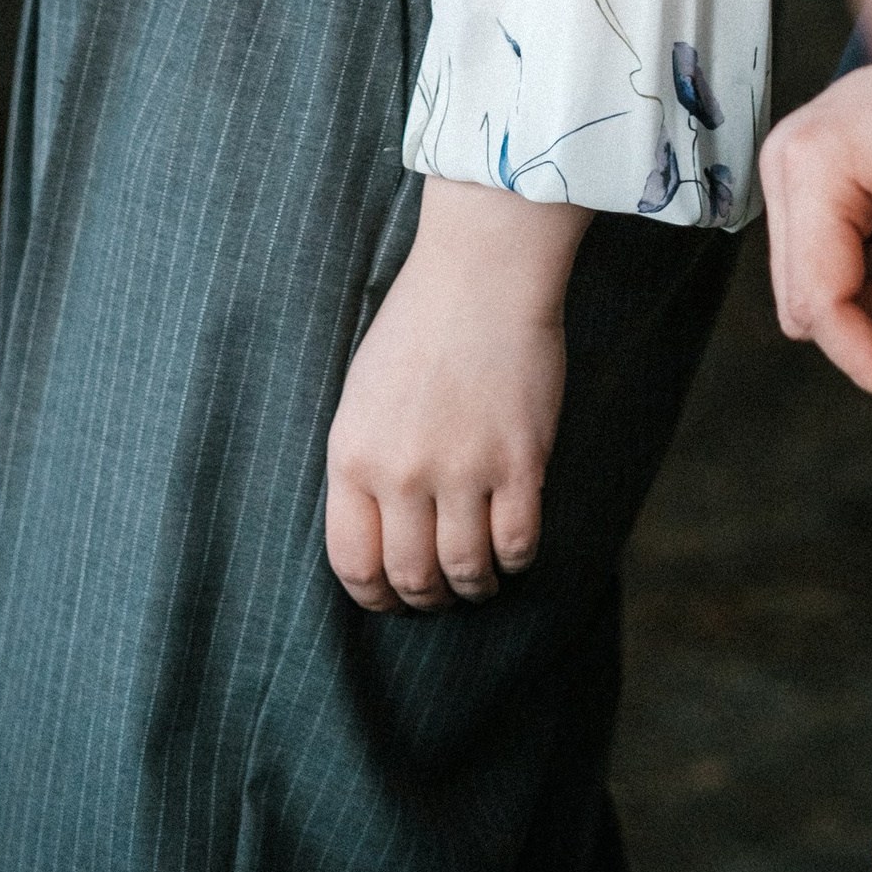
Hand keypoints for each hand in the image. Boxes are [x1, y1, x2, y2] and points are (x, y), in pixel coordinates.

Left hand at [326, 179, 588, 610]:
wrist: (480, 272)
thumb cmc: (417, 325)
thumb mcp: (361, 396)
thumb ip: (364, 465)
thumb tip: (378, 533)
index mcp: (352, 455)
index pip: (353, 563)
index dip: (375, 596)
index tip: (392, 598)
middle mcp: (402, 472)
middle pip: (412, 577)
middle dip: (427, 598)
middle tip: (442, 593)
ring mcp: (463, 469)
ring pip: (466, 571)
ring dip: (474, 587)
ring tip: (480, 580)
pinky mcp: (519, 461)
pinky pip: (518, 544)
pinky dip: (516, 561)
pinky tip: (513, 551)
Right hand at [763, 63, 871, 423]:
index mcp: (817, 157)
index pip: (815, 297)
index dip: (864, 359)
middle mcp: (792, 153)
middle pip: (802, 296)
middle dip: (865, 333)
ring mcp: (800, 156)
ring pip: (811, 281)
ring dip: (870, 304)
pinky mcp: (818, 166)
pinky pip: (827, 253)